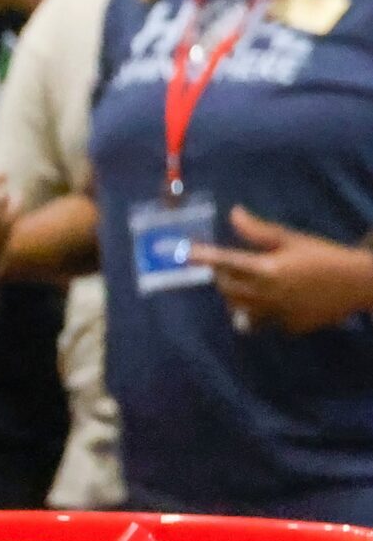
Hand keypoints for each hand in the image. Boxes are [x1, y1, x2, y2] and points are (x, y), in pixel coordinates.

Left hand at [193, 207, 372, 334]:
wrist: (359, 284)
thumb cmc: (325, 255)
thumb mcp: (293, 239)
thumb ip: (259, 231)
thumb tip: (234, 214)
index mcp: (267, 269)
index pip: (226, 262)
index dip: (204, 257)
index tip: (185, 253)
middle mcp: (266, 294)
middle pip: (227, 289)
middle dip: (221, 277)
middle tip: (224, 267)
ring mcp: (276, 314)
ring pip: (240, 310)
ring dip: (236, 297)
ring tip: (244, 285)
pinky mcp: (288, 326)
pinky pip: (265, 321)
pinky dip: (262, 312)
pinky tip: (274, 301)